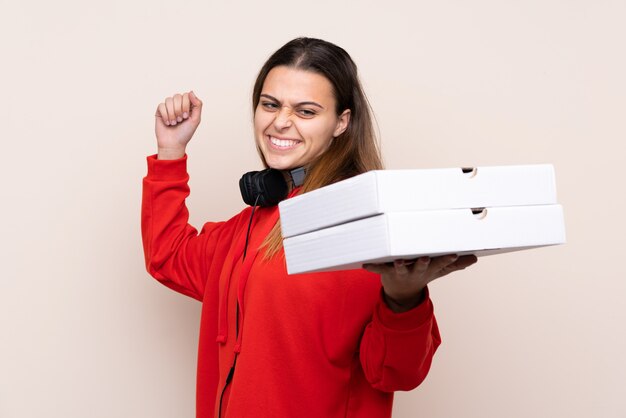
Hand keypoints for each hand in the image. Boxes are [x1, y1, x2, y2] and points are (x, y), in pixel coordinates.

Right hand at [155, 91, 202, 159]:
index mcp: (187, 105)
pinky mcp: (160, 111)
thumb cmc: (185, 133)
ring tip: (174, 123)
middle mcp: (178, 105)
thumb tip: (191, 92)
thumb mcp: (196, 119)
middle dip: (179, 109)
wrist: (173, 143)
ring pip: (169, 100)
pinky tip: (167, 123)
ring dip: (172, 113)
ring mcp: (168, 107)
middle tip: (180, 120)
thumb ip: (197, 105)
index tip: (187, 117)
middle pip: (177, 96)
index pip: (186, 95)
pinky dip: (165, 115)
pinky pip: (161, 105)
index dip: (186, 105)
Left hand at [363, 254, 477, 311]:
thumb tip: (474, 258)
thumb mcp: (439, 270)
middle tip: (425, 257)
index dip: (446, 259)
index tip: (453, 253)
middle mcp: (415, 271)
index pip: (440, 264)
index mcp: (428, 269)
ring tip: (398, 261)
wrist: (401, 293)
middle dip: (423, 262)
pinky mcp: (386, 271)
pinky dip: (372, 267)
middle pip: (421, 267)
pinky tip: (365, 264)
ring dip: (400, 265)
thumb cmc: (421, 274)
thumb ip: (454, 264)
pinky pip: (378, 269)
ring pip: (401, 268)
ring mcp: (400, 272)